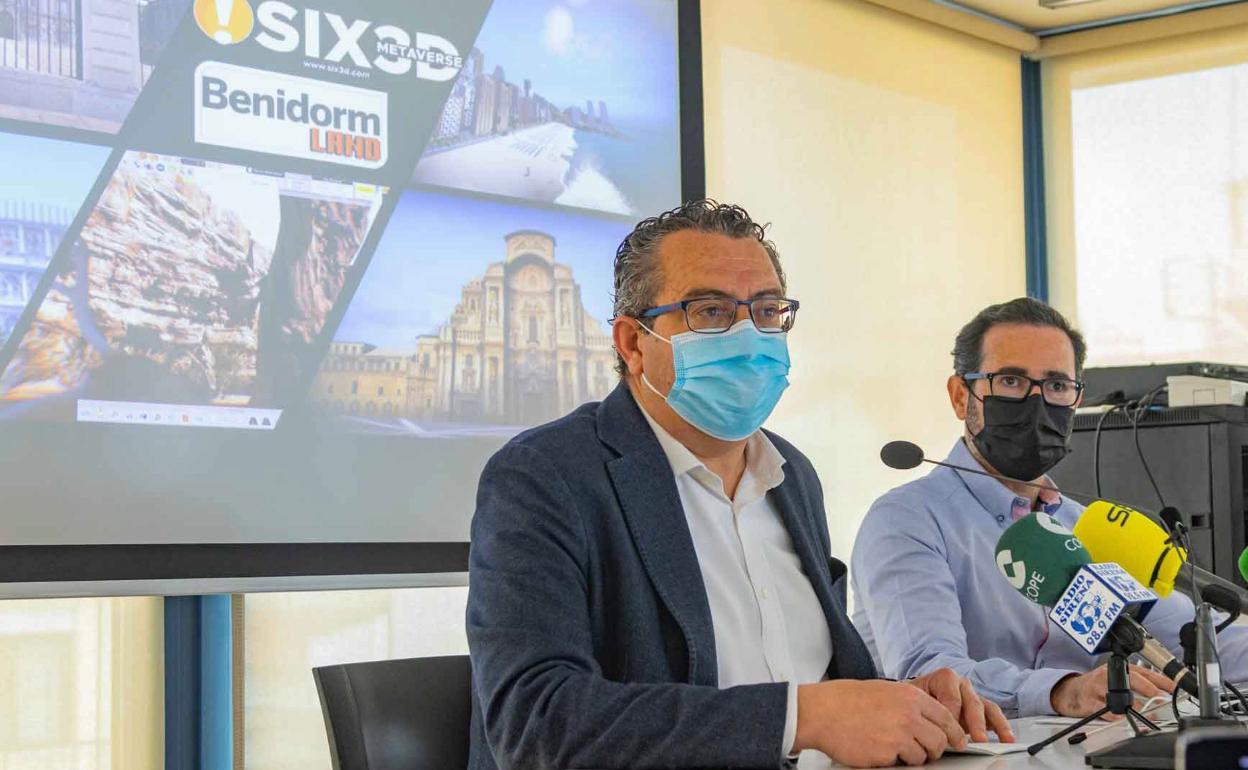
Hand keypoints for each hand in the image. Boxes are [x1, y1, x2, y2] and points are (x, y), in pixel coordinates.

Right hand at [794, 680, 964, 766]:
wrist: (822, 712)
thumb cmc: (847, 700)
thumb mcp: (885, 691)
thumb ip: (909, 704)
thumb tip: (930, 721)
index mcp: (910, 696)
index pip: (946, 717)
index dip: (954, 732)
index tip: (959, 742)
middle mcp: (909, 714)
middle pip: (940, 740)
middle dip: (935, 749)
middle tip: (926, 751)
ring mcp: (899, 735)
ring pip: (924, 755)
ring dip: (913, 756)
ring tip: (894, 748)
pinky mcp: (887, 754)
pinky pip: (903, 764)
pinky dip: (894, 761)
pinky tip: (880, 750)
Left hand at [908, 668, 1014, 743]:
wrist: (915, 698)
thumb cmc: (914, 698)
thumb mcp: (914, 699)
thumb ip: (925, 708)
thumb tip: (931, 726)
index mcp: (945, 677)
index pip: (952, 697)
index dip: (952, 715)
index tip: (949, 731)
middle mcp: (961, 684)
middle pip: (972, 703)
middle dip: (976, 723)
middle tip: (978, 740)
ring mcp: (973, 695)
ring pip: (987, 708)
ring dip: (997, 725)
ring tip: (1004, 740)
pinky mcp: (980, 708)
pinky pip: (994, 715)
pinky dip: (1001, 726)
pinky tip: (1007, 738)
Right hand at [1050, 664, 1175, 717]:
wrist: (1069, 692)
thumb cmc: (1095, 685)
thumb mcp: (1115, 679)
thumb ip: (1137, 685)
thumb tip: (1163, 694)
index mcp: (1118, 669)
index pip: (1144, 672)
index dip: (1162, 680)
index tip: (1176, 689)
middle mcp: (1109, 675)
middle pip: (1134, 680)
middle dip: (1151, 690)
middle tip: (1162, 699)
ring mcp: (1098, 688)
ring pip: (1122, 697)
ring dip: (1138, 708)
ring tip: (1149, 714)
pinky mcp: (1089, 702)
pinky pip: (1107, 712)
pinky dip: (1119, 718)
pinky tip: (1126, 720)